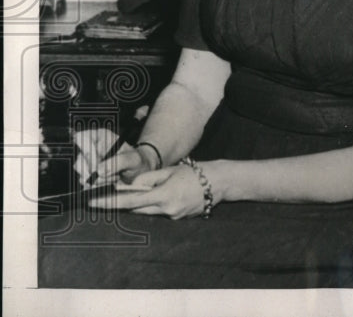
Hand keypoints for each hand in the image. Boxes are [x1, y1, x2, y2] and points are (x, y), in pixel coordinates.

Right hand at [74, 129, 156, 186]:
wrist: (137, 172)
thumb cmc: (136, 161)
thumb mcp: (133, 159)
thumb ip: (119, 162)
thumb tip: (100, 170)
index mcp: (101, 135)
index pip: (82, 139)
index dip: (88, 153)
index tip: (97, 166)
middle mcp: (91, 146)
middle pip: (79, 160)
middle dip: (95, 172)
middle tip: (110, 174)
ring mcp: (87, 160)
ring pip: (82, 173)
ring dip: (99, 179)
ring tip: (114, 176)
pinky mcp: (86, 173)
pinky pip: (85, 182)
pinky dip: (98, 185)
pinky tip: (110, 180)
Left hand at [88, 161, 209, 218]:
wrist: (221, 182)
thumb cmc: (196, 173)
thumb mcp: (171, 170)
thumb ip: (149, 179)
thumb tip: (132, 187)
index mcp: (163, 196)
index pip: (130, 202)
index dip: (110, 203)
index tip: (94, 203)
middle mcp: (167, 210)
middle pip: (138, 210)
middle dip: (129, 202)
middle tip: (120, 193)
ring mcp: (174, 217)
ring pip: (150, 212)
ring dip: (146, 202)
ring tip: (159, 188)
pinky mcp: (180, 219)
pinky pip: (162, 212)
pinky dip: (160, 204)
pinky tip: (173, 193)